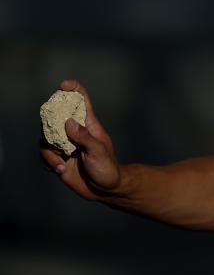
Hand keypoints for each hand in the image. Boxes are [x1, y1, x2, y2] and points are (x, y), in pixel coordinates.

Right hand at [38, 79, 122, 200]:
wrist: (105, 190)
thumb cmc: (107, 168)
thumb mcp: (98, 151)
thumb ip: (84, 137)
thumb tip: (68, 122)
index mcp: (89, 125)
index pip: (81, 102)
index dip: (73, 90)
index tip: (64, 84)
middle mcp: (75, 132)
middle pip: (55, 117)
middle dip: (50, 126)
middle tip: (57, 141)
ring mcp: (65, 145)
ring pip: (46, 139)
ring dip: (50, 153)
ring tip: (62, 165)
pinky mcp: (58, 158)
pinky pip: (44, 154)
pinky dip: (48, 162)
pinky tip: (60, 170)